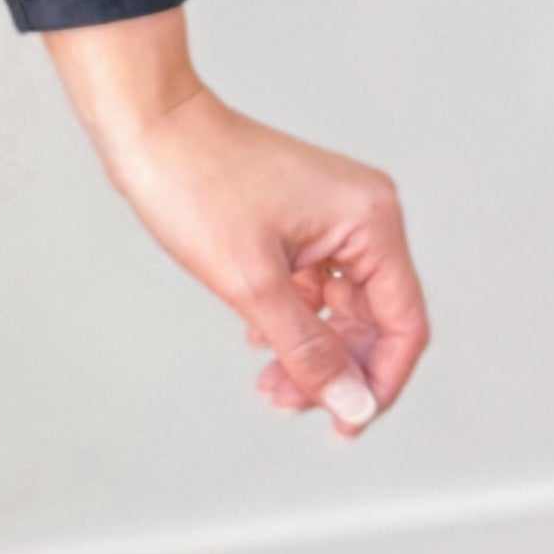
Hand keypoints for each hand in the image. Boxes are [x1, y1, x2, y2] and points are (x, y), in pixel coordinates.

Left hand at [41, 8, 427, 434]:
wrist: (148, 129)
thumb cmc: (194, 183)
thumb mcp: (253, 285)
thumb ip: (308, 351)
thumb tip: (351, 402)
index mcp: (371, 221)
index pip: (405, 323)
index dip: (380, 381)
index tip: (347, 423)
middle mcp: (366, 214)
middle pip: (377, 319)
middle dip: (337, 370)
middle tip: (289, 404)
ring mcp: (335, 216)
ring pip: (344, 307)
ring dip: (313, 350)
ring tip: (269, 383)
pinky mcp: (305, 220)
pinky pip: (319, 286)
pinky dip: (297, 320)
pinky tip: (262, 342)